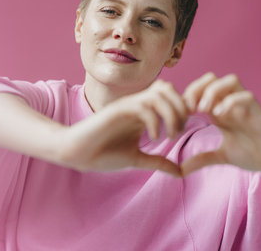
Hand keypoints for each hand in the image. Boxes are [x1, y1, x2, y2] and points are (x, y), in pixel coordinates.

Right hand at [61, 80, 187, 176]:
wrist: (77, 154)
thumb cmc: (103, 154)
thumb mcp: (137, 159)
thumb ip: (158, 162)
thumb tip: (181, 172)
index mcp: (142, 112)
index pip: (170, 95)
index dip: (182, 108)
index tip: (182, 131)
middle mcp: (136, 104)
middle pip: (168, 88)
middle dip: (180, 108)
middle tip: (178, 132)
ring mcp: (126, 106)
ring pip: (158, 94)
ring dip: (170, 113)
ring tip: (169, 136)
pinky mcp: (117, 111)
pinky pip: (143, 107)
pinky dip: (155, 122)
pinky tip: (153, 138)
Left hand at [181, 73, 260, 176]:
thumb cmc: (252, 153)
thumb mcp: (220, 156)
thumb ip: (201, 159)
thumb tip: (179, 170)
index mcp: (219, 110)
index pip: (199, 89)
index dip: (186, 96)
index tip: (179, 114)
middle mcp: (231, 104)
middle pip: (211, 78)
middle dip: (196, 89)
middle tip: (189, 109)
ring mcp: (245, 106)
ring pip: (230, 80)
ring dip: (212, 91)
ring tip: (203, 109)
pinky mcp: (259, 113)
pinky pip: (246, 96)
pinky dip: (230, 102)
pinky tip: (220, 115)